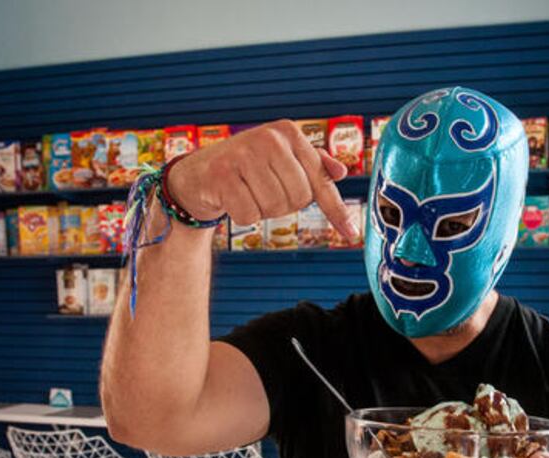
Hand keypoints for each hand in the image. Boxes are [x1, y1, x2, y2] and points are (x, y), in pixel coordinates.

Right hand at [166, 119, 357, 239]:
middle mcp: (268, 138)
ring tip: (248, 193)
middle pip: (298, 198)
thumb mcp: (281, 161)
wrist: (198, 174)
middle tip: (263, 192)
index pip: (320, 180)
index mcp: (288, 133)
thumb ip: (312, 165)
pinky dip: (243, 216)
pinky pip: (249, 215)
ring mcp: (243, 154)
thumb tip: (341, 171)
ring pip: (274, 208)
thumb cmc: (247, 169)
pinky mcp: (221, 174)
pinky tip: (232, 199)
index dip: (335, 209)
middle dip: (284, 205)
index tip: (351, 233)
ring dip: (262, 211)